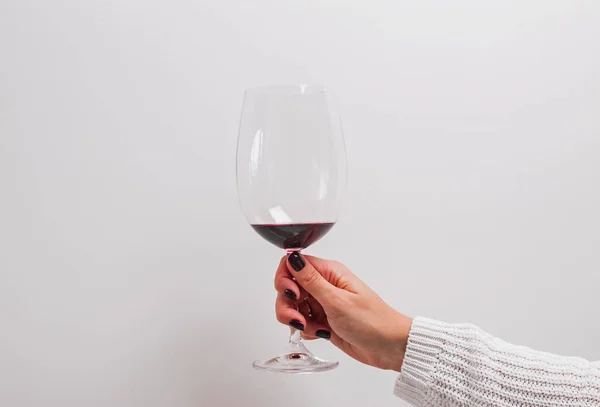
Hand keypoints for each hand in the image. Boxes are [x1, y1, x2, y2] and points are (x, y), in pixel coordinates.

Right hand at [274, 252, 412, 371]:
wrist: (389, 348)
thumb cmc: (372, 322)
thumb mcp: (337, 300)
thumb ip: (311, 280)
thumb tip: (293, 257)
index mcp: (329, 272)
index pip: (293, 264)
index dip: (285, 279)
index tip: (292, 294)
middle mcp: (324, 285)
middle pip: (288, 286)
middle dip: (287, 304)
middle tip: (299, 319)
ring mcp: (323, 303)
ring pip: (293, 306)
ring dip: (296, 319)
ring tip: (313, 328)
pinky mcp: (324, 320)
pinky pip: (302, 322)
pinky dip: (306, 330)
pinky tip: (320, 334)